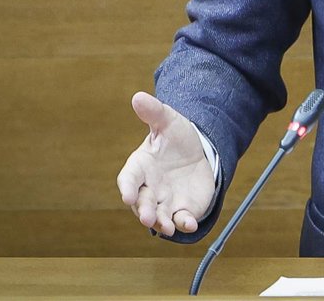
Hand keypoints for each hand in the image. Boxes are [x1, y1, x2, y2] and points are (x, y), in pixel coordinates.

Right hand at [116, 91, 214, 236]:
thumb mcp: (167, 121)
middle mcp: (149, 188)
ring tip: (166, 227)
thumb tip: (138, 96)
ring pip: (160, 217)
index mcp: (140, 166)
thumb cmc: (175, 137)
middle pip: (142, 202)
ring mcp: (165, 201)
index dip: (127, 187)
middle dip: (144, 211)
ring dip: (162, 223)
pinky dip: (184, 224)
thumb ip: (153, 112)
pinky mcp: (182, 209)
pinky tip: (189, 224)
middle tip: (147, 218)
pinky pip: (181, 220)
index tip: (127, 195)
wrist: (197, 151)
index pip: (128, 178)